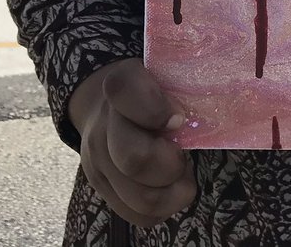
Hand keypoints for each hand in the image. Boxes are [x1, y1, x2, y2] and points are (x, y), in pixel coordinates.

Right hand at [68, 58, 196, 226]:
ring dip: (173, 189)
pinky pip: (141, 215)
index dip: (155, 108)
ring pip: (142, 197)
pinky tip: (169, 184)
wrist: (108, 109)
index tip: (178, 118)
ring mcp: (97, 162)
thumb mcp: (165, 75)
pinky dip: (165, 205)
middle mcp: (102, 125)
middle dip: (171, 163)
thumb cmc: (154, 90)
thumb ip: (183, 84)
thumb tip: (193, 119)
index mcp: (121, 84)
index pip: (123, 89)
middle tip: (182, 153)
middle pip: (134, 158)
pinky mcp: (103, 190)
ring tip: (180, 171)